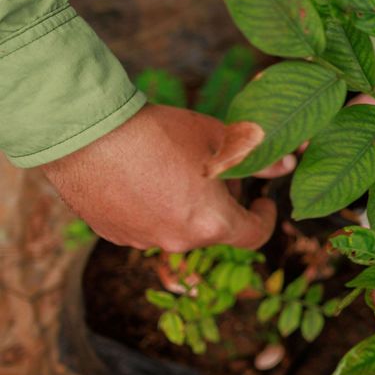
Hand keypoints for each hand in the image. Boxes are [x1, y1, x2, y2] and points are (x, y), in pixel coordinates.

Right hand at [40, 104, 292, 251]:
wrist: (86, 132)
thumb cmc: (160, 133)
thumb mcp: (219, 138)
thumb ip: (258, 158)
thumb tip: (287, 165)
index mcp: (212, 224)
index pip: (254, 236)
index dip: (265, 218)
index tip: (265, 201)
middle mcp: (178, 242)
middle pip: (214, 228)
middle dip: (221, 203)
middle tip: (213, 169)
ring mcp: (142, 241)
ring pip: (178, 227)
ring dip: (185, 206)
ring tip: (173, 167)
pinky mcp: (112, 234)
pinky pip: (145, 224)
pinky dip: (152, 207)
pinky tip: (141, 176)